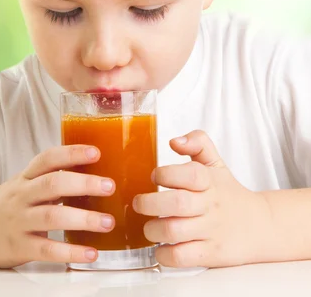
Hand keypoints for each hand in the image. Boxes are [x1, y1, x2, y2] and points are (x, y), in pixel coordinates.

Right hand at [0, 145, 115, 267]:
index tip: (95, 152)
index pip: (48, 159)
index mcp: (26, 177)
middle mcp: (22, 196)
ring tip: (107, 222)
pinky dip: (70, 252)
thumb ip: (52, 179)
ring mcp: (19, 222)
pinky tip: (91, 253)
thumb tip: (94, 171)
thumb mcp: (24, 185)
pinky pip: (46, 250)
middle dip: (83, 183)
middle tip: (109, 185)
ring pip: (51, 217)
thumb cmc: (5, 205)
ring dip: (82, 219)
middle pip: (52, 184)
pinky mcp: (19, 248)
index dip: (71, 153)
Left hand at [132, 130, 270, 268]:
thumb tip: (175, 141)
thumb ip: (198, 143)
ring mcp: (212, 231)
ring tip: (150, 226)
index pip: (190, 174)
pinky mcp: (211, 254)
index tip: (155, 176)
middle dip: (149, 203)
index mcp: (211, 180)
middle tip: (139, 203)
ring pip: (174, 231)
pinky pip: (181, 257)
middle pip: (177, 203)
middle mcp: (211, 205)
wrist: (259, 226)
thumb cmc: (227, 192)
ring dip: (153, 229)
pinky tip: (161, 246)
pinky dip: (164, 254)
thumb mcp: (216, 163)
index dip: (166, 174)